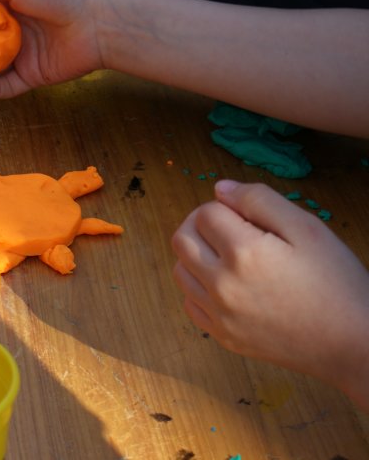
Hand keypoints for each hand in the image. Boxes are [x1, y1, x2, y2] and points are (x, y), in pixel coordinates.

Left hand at [172, 180, 368, 408]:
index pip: (205, 213)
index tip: (244, 215)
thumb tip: (220, 189)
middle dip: (199, 225)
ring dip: (195, 255)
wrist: (353, 342)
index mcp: (244, 253)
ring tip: (227, 254)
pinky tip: (225, 283)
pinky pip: (190, 303)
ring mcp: (219, 314)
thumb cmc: (336, 282)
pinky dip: (199, 288)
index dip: (223, 207)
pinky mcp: (222, 335)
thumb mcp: (307, 228)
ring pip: (180, 271)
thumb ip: (260, 200)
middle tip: (227, 227)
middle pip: (181, 239)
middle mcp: (222, 285)